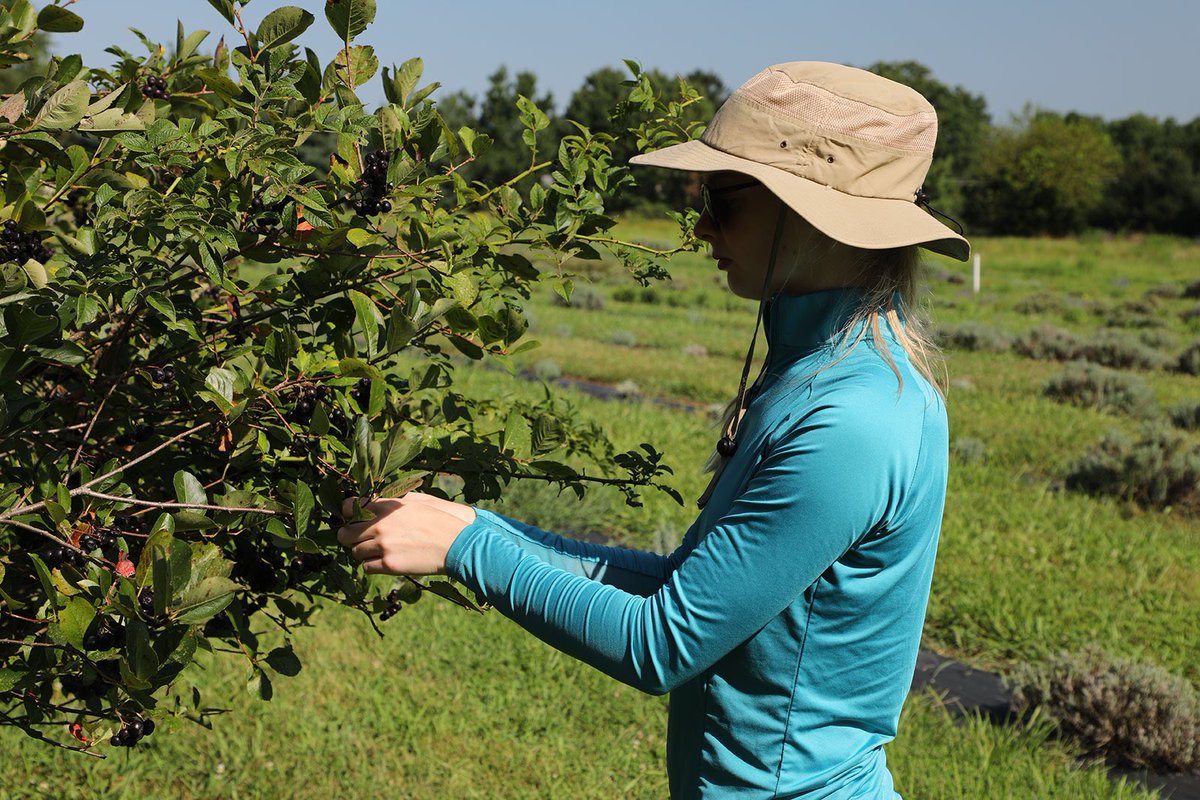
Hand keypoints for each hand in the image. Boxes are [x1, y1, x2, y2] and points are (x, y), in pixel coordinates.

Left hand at [337, 491, 476, 575]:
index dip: (348, 514)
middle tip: (360, 539)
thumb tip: (377, 500)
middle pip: (345, 533)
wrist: (456, 544)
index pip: (349, 507)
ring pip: (354, 552)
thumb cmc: (440, 521)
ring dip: (363, 552)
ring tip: (378, 551)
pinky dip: (372, 565)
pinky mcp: (388, 565)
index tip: (352, 519)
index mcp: (387, 506)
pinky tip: (385, 561)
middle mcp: (380, 525)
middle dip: (350, 537)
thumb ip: (394, 500)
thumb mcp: (418, 501)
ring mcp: (383, 545)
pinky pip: (366, 567)